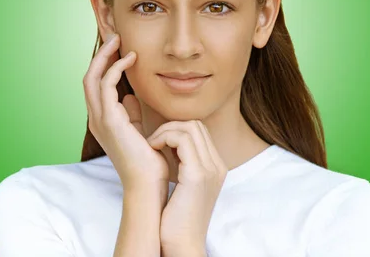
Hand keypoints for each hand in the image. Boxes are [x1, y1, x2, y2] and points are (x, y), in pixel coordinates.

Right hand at [83, 33, 168, 192]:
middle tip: (115, 37)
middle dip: (101, 55)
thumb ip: (131, 114)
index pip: (96, 85)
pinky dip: (116, 68)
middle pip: (89, 77)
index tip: (119, 48)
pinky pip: (107, 85)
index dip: (104, 64)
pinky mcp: (110, 120)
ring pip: (93, 78)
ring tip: (120, 42)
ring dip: (105, 56)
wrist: (148, 185)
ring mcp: (100, 120)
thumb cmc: (148, 161)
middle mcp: (97, 119)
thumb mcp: (138, 131)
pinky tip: (131, 59)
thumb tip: (129, 97)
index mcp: (103, 121)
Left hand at [146, 120, 226, 253]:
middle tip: (153, 141)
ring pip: (190, 128)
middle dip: (171, 126)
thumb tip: (168, 145)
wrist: (181, 245)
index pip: (199, 131)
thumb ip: (183, 165)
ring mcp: (210, 169)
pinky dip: (164, 138)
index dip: (176, 130)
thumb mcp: (184, 186)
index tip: (158, 142)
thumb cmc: (175, 219)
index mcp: (215, 168)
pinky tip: (152, 149)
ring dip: (165, 131)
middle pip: (197, 125)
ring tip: (152, 145)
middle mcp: (217, 166)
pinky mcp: (197, 175)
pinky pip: (182, 140)